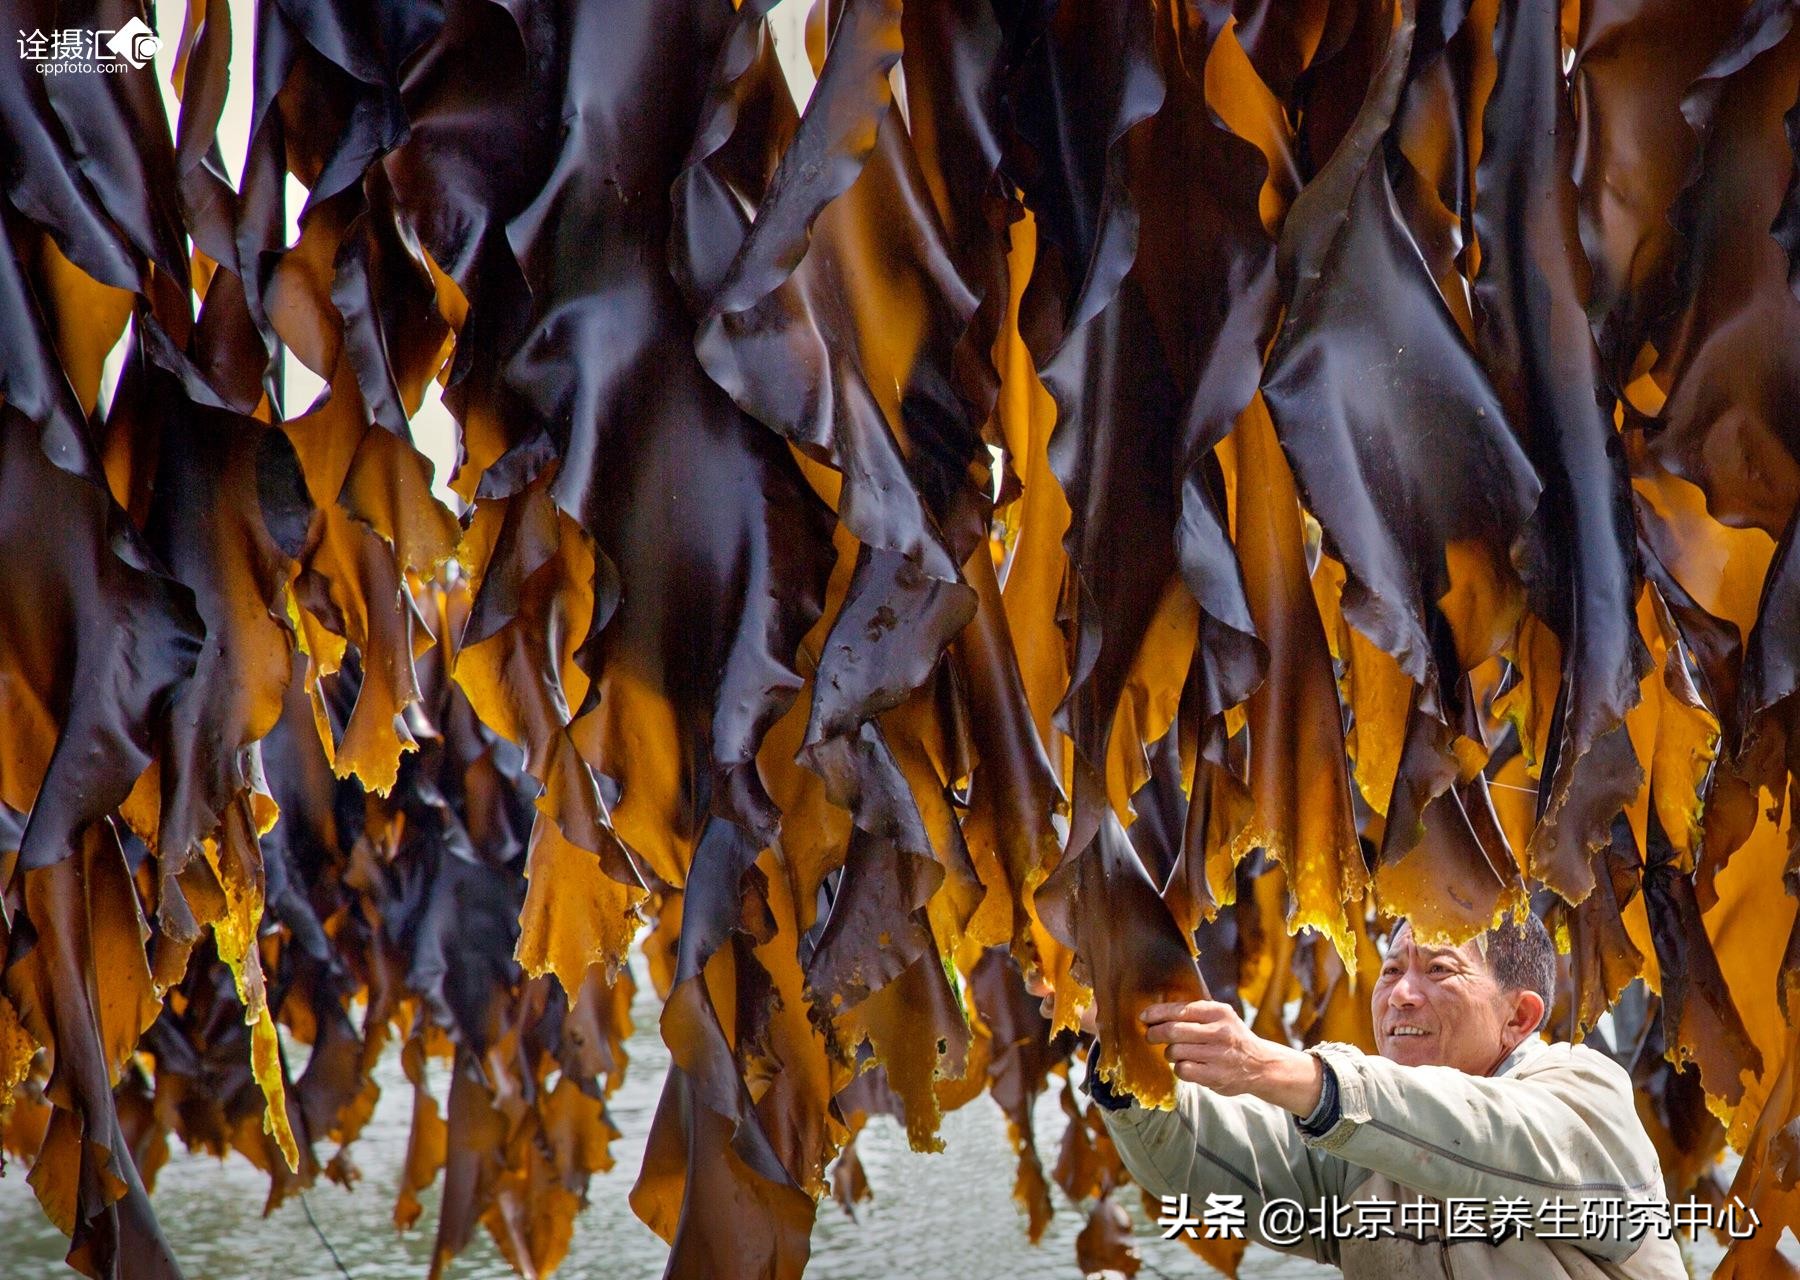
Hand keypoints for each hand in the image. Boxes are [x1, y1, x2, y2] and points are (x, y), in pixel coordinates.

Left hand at [1141, 1000, 1322, 1117]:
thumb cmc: (1231, 1037)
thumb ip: (1195, 1013)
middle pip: (1173, 1031)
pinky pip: (1182, 1070)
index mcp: (1219, 1012)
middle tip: (1150, 1036)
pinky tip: (1187, 1066)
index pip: (1180, 1009)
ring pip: (1175, 1052)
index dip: (1157, 1013)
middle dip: (1155, 1033)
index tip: (1144, 1017)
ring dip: (1169, 1053)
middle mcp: (1219, 1032)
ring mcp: (1218, 1055)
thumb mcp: (1221, 1017)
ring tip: (1176, 1053)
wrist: (1260, 1064)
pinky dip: (1179, 1068)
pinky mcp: (1215, 1075)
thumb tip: (1156, 1012)